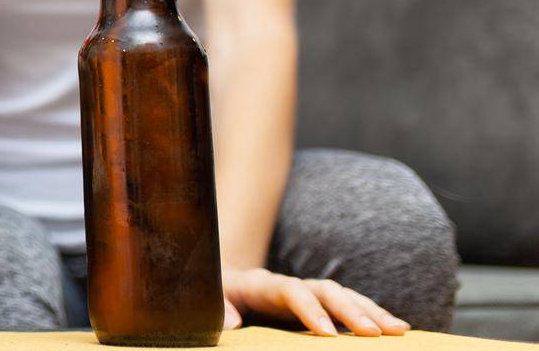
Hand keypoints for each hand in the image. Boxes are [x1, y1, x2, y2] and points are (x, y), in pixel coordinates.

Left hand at [222, 267, 409, 336]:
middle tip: (375, 333)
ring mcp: (309, 294)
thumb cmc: (222, 296)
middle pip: (326, 291)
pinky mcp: (319, 305)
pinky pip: (349, 307)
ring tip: (400, 330)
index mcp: (264, 286)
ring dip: (372, 312)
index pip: (292, 292)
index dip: (310, 310)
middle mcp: (292, 286)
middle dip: (351, 310)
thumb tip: (232, 325)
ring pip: (344, 297)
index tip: (328, 333)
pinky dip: (371, 315)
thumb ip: (222, 310)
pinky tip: (395, 329)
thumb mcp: (215, 298)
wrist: (225, 282)